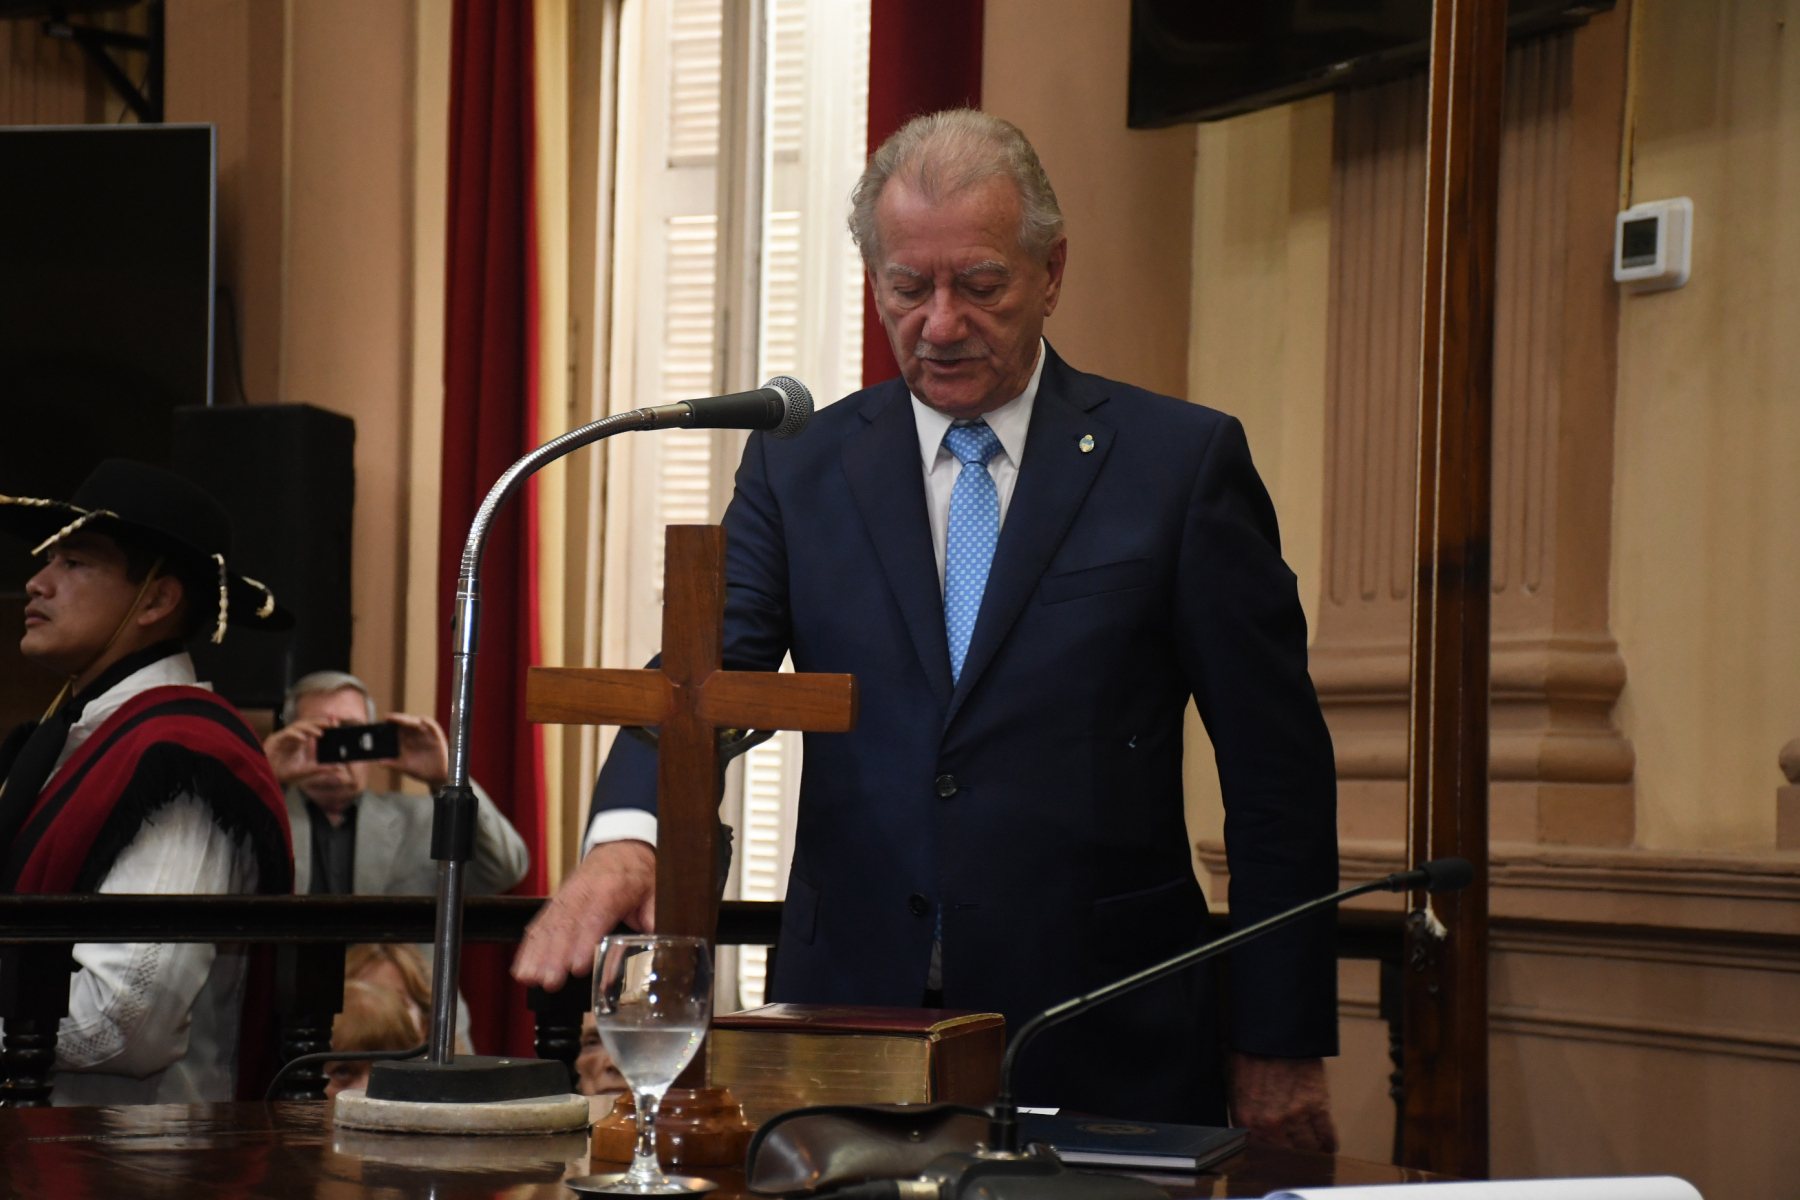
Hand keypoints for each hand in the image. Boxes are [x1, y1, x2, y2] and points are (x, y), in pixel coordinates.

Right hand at [262, 719, 329, 785]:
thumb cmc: (284, 772)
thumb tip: (340, 767)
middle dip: (319, 722)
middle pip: (307, 724)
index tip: (335, 721)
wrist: (268, 777)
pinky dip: (295, 735)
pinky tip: (303, 739)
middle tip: (331, 723)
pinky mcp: (275, 740)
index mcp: (300, 741)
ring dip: (309, 728)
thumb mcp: (307, 771)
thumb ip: (323, 768)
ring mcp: (284, 737)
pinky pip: (286, 733)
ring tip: (320, 733)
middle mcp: (293, 737)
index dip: (323, 723)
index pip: (313, 728)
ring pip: (297, 726)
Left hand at [382, 712, 450, 788]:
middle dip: (398, 719)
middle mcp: (414, 734)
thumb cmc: (420, 770)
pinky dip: (428, 723)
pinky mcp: (436, 736)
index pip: (397, 727)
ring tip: (402, 720)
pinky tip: (422, 721)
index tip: (385, 719)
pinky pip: (432, 726)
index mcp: (405, 740)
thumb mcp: (404, 767)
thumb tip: (378, 762)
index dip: (391, 722)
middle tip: (390, 718)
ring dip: (409, 720)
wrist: (436, 776)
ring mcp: (425, 734)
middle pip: (405, 722)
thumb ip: (392, 764)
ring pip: (417, 722)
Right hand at [511, 840, 656, 990]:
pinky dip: (529, 946)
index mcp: (613, 888)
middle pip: (567, 924)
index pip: (596, 917)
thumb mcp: (654, 893)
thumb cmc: (639, 874)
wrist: (622, 848)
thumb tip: (659, 945)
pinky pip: (540, 923)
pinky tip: (522, 967)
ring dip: (538, 954)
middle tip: (549, 982)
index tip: (577, 967)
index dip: (585, 942)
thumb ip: (654, 919)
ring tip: (530, 979)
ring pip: (549, 925)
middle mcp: (584, 891)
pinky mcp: (556, 902)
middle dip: (555, 955)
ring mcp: (567, 896)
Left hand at [1229, 1053, 1337, 1152]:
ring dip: (1309, 1153)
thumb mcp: (1233, 1084)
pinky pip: (1327, 1137)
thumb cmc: (1248, 1052)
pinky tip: (1326, 1146)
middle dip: (1289, 1159)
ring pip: (1308, 1150)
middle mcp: (1270, 1124)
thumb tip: (1247, 1130)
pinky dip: (1328, 1144)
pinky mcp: (1318, 1106)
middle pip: (1286, 1157)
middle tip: (1294, 1159)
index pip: (1259, 1155)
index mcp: (1246, 1119)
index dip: (1267, 1159)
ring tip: (1311, 1153)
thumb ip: (1241, 1112)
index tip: (1273, 1162)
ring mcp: (1296, 1116)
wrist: (1271, 1029)